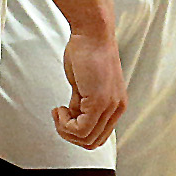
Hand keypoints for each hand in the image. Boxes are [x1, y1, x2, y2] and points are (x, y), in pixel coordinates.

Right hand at [53, 28, 125, 149]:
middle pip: (93, 142)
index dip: (77, 133)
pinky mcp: (99, 102)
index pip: (99, 136)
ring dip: (65, 130)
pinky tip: (60, 109)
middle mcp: (117, 108)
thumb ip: (81, 104)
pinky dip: (65, 124)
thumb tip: (72, 118)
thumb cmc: (87, 51)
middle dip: (70, 136)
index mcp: (116, 105)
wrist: (92, 33)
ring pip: (86, 139)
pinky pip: (81, 129)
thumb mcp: (84, 85)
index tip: (64, 117)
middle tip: (59, 118)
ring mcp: (109, 106)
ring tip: (59, 112)